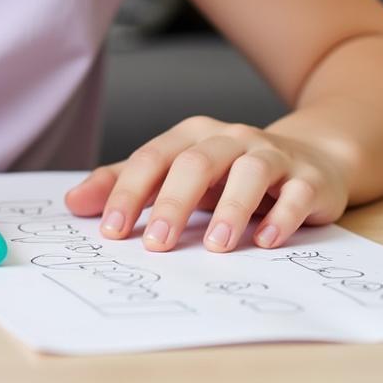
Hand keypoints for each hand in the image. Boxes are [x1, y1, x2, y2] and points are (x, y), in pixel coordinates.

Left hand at [65, 116, 349, 251]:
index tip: (109, 231)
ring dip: (231, 208)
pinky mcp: (307, 179)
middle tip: (154, 244)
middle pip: (195, 163)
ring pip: (248, 171)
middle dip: (171, 203)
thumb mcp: (176, 174)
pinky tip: (265, 241)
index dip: (128, 192)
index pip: (151, 159)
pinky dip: (280, 216)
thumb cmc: (230, 173)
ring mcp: (271, 155)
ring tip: (217, 246)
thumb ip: (126, 185)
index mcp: (191, 136)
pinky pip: (295, 194)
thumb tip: (72, 202)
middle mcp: (229, 138)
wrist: (310, 159)